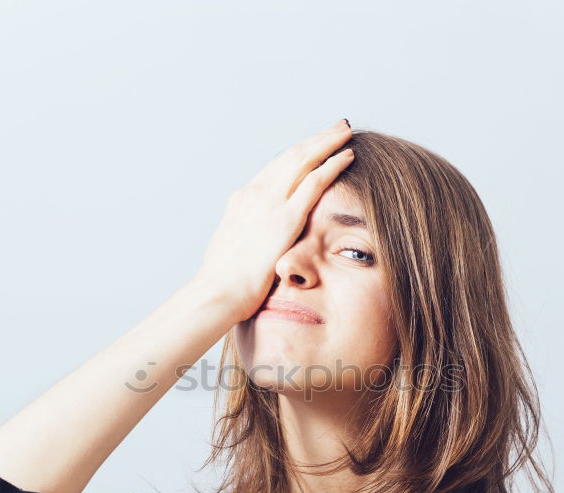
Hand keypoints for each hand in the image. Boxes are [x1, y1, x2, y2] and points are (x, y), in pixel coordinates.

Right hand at [191, 119, 354, 322]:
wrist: (216, 293)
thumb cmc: (222, 283)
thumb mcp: (232, 250)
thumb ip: (248, 237)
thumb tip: (257, 240)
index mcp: (241, 200)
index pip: (274, 169)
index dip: (297, 155)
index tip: (312, 146)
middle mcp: (254, 194)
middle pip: (291, 156)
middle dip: (315, 139)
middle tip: (336, 127)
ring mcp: (269, 203)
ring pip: (303, 159)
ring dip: (327, 142)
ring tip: (345, 131)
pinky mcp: (284, 219)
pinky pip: (314, 182)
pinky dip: (332, 165)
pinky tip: (347, 155)